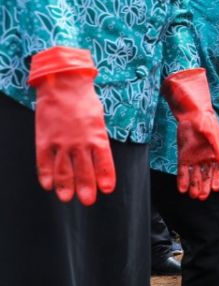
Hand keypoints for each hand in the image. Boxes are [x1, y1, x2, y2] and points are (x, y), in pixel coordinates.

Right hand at [28, 46, 115, 204]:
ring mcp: (60, 143)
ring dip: (65, 186)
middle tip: (88, 201)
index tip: (107, 189)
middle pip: (84, 171)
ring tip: (67, 198)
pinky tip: (47, 186)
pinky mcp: (44, 140)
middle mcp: (80, 143)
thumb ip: (98, 138)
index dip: (105, 177)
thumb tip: (97, 156)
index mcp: (97, 137)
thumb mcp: (99, 119)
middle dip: (86, 188)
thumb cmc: (85, 101)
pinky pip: (44, 162)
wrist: (63, 85)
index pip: (104, 162)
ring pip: (63, 170)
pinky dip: (45, 175)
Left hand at [162, 68, 218, 199]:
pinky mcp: (184, 156)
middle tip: (202, 197)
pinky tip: (182, 189)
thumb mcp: (212, 132)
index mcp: (217, 153)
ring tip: (193, 196)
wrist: (191, 114)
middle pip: (206, 176)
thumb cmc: (205, 121)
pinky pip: (183, 171)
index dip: (217, 179)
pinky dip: (182, 180)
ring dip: (194, 186)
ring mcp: (195, 158)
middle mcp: (206, 158)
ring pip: (195, 176)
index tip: (215, 189)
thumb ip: (216, 146)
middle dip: (204, 187)